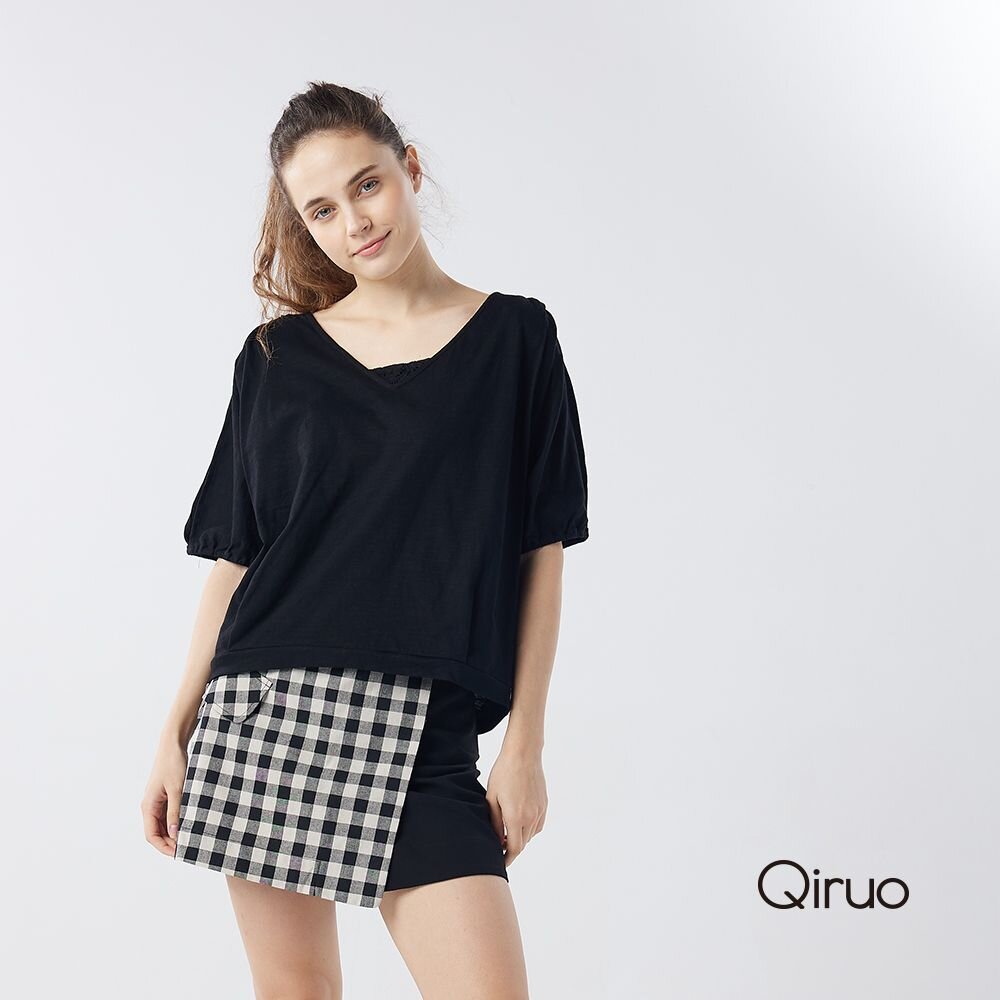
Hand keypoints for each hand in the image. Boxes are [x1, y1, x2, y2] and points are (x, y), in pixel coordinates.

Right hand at [140, 738, 187, 856]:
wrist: (173, 744)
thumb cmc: (173, 764)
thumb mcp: (177, 790)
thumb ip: (175, 812)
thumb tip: (175, 834)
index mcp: (148, 806)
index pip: (151, 836)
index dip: (163, 847)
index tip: (178, 854)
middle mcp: (150, 806)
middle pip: (157, 832)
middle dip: (170, 842)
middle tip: (188, 848)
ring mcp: (157, 801)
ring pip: (163, 824)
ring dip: (174, 832)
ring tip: (190, 838)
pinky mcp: (164, 796)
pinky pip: (168, 814)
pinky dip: (177, 821)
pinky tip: (189, 824)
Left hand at [485, 747, 547, 866]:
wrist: (523, 754)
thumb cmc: (504, 773)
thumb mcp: (492, 798)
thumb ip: (494, 822)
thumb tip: (496, 840)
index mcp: (516, 818)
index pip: (513, 849)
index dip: (507, 858)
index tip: (500, 862)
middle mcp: (531, 817)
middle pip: (523, 843)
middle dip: (511, 849)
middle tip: (499, 847)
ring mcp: (540, 810)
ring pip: (531, 835)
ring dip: (520, 838)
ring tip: (507, 832)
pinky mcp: (544, 804)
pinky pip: (538, 824)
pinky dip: (529, 828)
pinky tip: (520, 821)